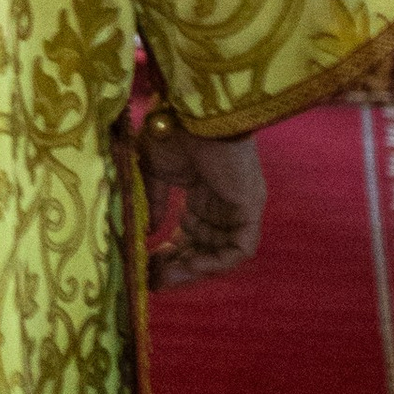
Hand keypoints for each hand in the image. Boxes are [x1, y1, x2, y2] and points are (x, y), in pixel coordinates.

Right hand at [142, 113, 264, 290]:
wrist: (190, 112)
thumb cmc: (171, 132)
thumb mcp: (152, 171)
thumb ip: (153, 204)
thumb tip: (148, 234)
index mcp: (202, 193)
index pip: (188, 235)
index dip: (167, 254)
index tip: (143, 267)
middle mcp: (222, 204)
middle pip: (203, 249)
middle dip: (177, 267)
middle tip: (150, 281)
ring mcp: (238, 207)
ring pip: (220, 254)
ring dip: (193, 269)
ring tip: (163, 277)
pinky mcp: (250, 208)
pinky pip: (239, 249)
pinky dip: (216, 262)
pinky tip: (189, 265)